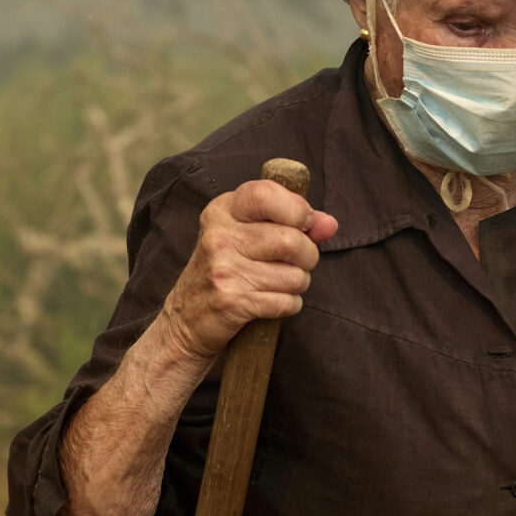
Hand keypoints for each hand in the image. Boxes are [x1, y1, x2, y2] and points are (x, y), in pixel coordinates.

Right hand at [155, 179, 338, 367]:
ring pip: (294, 275)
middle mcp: (219, 236)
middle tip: (296, 263)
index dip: (297, 210)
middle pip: (291, 240)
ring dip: (297, 284)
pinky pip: (286, 302)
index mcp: (223, 211)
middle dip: (308, 256)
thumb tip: (330, 224)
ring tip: (279, 284)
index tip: (304, 224)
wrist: (186, 321)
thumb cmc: (225, 271)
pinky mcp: (231, 301)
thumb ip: (292, 224)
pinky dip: (289, 305)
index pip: (265, 194)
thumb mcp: (248, 236)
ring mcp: (223, 269)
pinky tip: (272, 302)